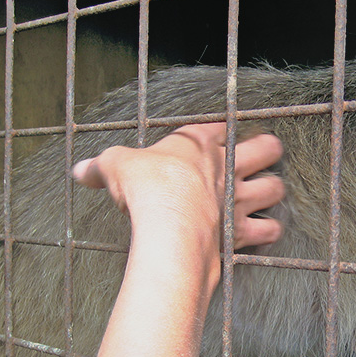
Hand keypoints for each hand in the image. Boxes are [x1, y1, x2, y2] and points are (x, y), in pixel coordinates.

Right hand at [72, 123, 284, 249]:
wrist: (169, 226)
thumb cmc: (147, 188)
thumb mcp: (117, 166)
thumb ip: (102, 166)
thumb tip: (80, 171)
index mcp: (200, 143)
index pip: (224, 124)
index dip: (226, 128)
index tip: (221, 135)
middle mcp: (228, 168)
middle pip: (267, 148)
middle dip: (268, 152)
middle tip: (262, 158)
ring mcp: (239, 199)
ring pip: (275, 188)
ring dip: (272, 191)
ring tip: (264, 195)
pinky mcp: (242, 231)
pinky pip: (269, 230)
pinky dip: (268, 230)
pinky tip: (262, 231)